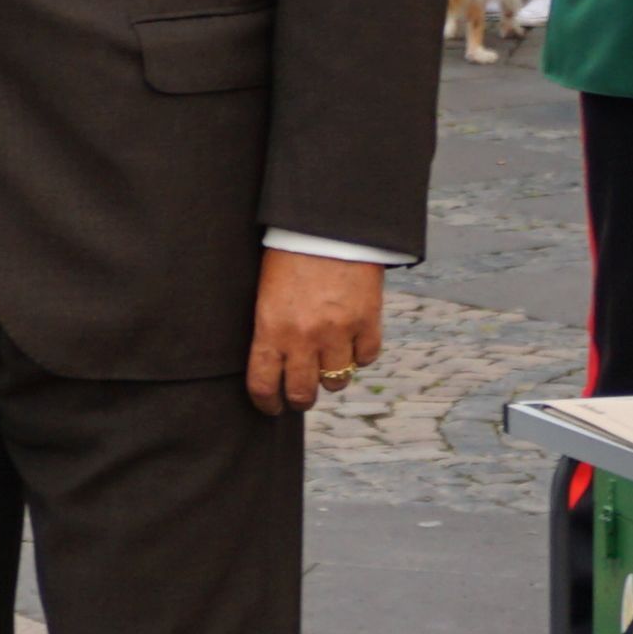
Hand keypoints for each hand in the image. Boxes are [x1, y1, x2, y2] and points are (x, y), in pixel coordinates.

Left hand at [247, 251, 389, 415]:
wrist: (327, 226)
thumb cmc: (288, 257)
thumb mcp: (266, 294)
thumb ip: (271, 330)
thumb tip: (274, 365)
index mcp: (271, 329)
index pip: (264, 385)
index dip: (266, 403)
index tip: (270, 407)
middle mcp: (305, 337)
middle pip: (303, 393)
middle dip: (300, 399)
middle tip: (300, 395)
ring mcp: (339, 331)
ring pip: (337, 381)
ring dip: (331, 378)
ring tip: (327, 365)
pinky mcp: (368, 321)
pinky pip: (366, 358)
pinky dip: (359, 356)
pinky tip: (351, 344)